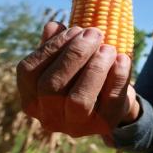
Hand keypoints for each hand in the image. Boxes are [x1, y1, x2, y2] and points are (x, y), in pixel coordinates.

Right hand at [16, 22, 139, 138]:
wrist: (112, 100)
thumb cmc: (83, 74)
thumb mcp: (68, 59)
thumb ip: (57, 44)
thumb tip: (53, 26)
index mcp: (32, 98)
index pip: (29, 72)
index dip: (52, 47)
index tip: (75, 29)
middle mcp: (48, 117)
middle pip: (51, 86)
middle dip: (75, 54)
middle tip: (95, 33)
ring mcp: (75, 126)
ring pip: (78, 100)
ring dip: (95, 68)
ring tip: (108, 47)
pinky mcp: (103, 125)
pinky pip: (110, 101)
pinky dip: (118, 76)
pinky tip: (122, 58)